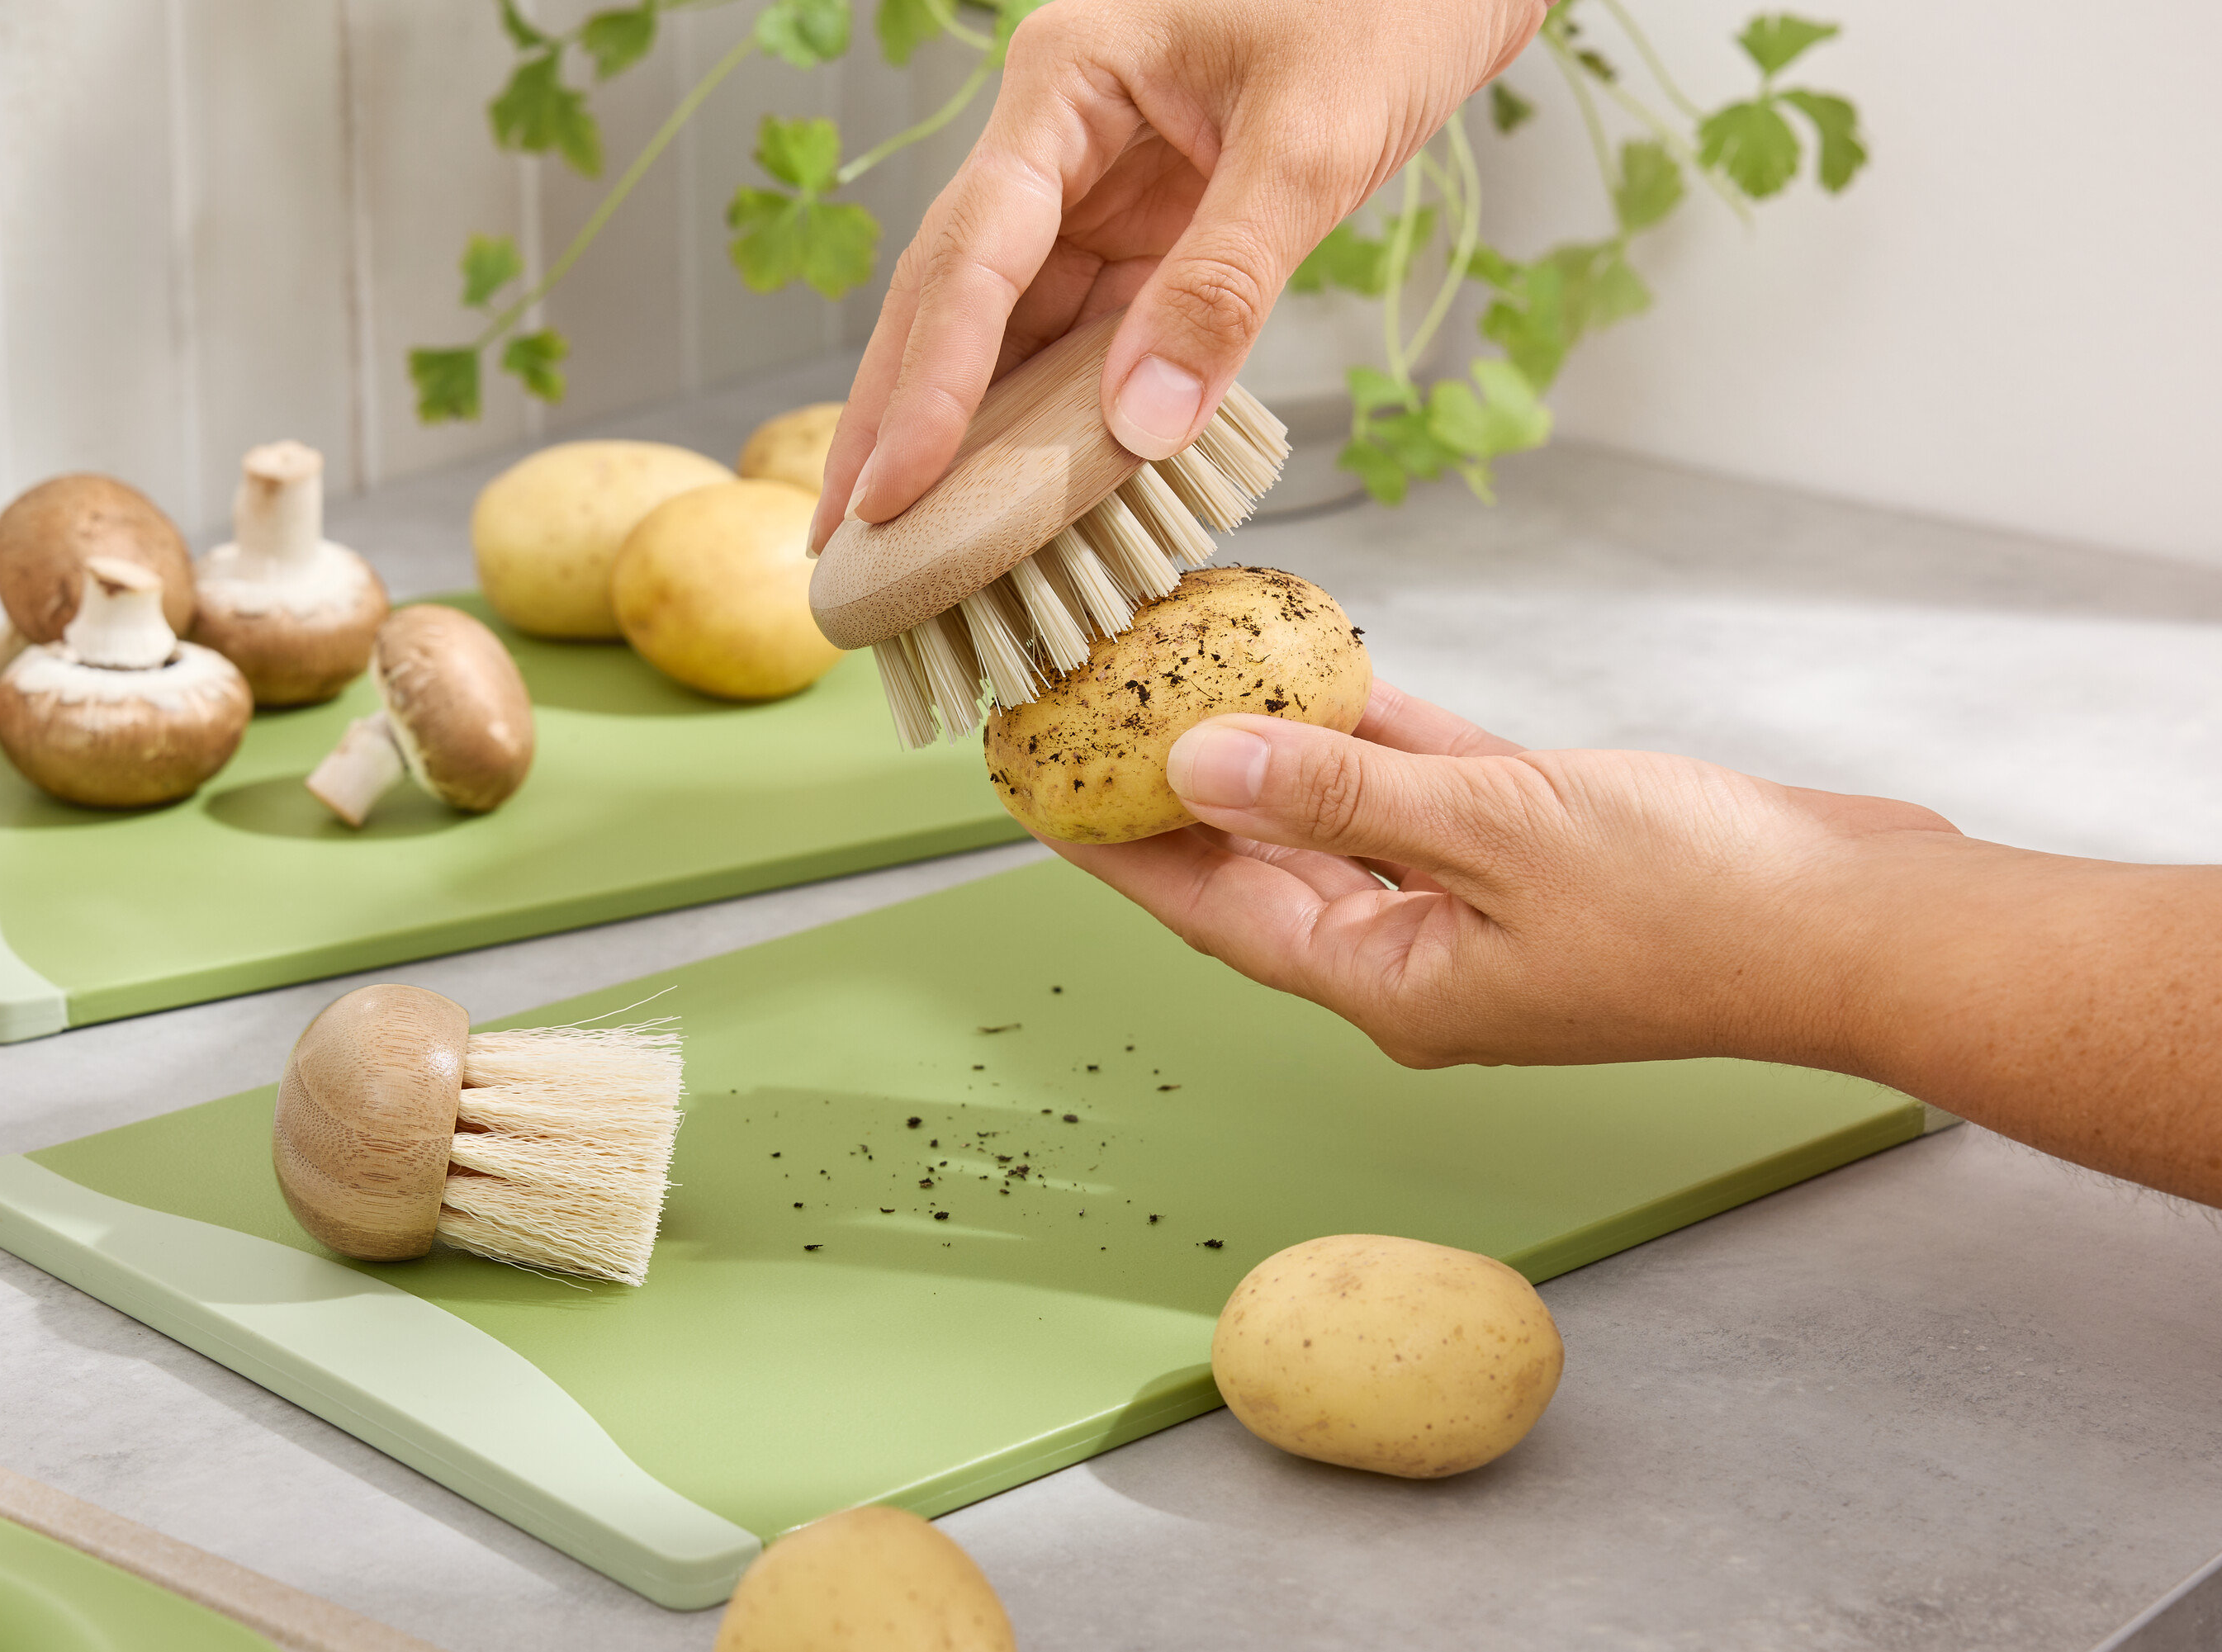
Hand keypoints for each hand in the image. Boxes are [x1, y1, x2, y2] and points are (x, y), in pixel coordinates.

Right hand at [809, 0, 1549, 550]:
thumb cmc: (1386, 8)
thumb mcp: (1312, 143)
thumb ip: (1225, 284)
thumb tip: (1139, 428)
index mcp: (1066, 81)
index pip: (971, 253)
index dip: (927, 383)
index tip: (895, 490)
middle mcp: (1057, 139)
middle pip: (953, 299)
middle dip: (897, 423)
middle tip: (845, 543)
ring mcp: (1096, 194)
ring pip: (1007, 333)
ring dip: (962, 439)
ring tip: (907, 546)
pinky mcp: (1146, 242)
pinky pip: (1081, 343)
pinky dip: (1051, 424)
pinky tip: (1015, 501)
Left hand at [1039, 681, 1961, 1070]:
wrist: (1858, 924)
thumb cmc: (1697, 905)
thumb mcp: (1496, 833)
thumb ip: (1341, 794)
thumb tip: (1195, 764)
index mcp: (1387, 982)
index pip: (1207, 908)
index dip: (1113, 846)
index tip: (1035, 786)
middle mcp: (1410, 953)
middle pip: (1251, 861)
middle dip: (1167, 787)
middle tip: (1087, 710)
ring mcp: (1467, 902)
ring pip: (1330, 810)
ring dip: (1261, 741)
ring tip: (1175, 668)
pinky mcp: (1525, 845)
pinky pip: (1412, 781)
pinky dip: (1364, 726)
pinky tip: (1310, 662)